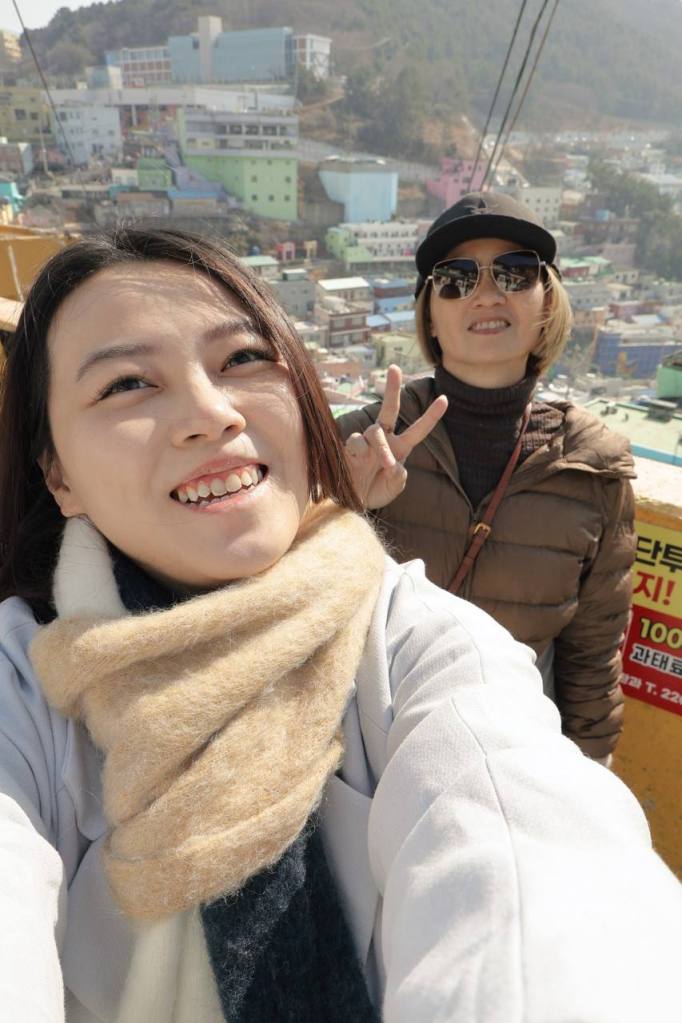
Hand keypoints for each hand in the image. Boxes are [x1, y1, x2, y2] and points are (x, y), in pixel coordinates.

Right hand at [345, 365, 447, 508]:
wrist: (354, 502)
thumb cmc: (376, 491)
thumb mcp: (394, 486)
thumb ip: (399, 475)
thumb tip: (392, 462)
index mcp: (400, 448)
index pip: (418, 430)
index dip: (431, 416)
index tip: (445, 399)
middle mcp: (383, 440)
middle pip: (389, 410)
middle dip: (392, 389)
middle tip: (395, 368)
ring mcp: (366, 442)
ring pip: (375, 431)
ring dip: (381, 447)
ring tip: (385, 463)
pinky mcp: (350, 448)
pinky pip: (356, 442)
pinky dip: (361, 451)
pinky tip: (360, 461)